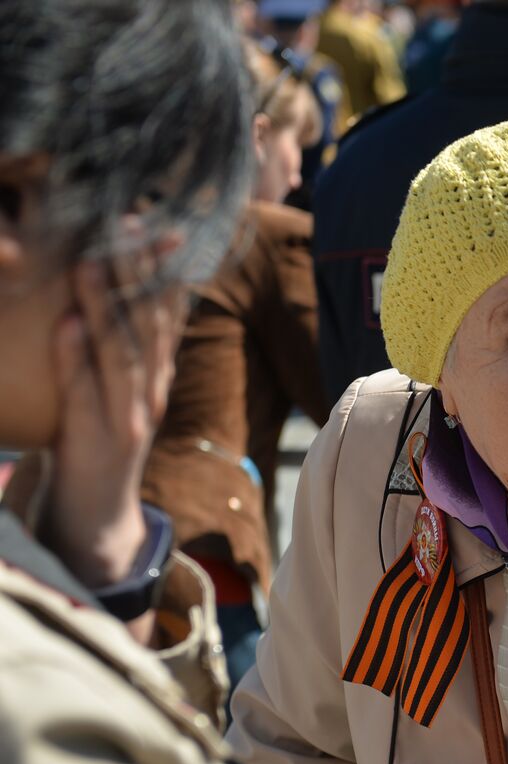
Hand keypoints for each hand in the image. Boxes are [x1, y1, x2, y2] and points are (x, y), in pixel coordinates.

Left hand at [39, 218, 186, 589]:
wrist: (98, 519)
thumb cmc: (98, 449)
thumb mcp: (119, 398)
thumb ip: (125, 357)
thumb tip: (125, 306)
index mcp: (156, 380)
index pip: (169, 317)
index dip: (166, 272)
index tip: (161, 228)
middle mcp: (150, 394)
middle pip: (150, 326)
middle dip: (141, 274)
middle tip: (129, 226)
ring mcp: (127, 417)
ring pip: (120, 352)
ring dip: (106, 305)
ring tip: (91, 261)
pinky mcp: (96, 439)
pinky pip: (82, 391)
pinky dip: (74, 356)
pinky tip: (65, 323)